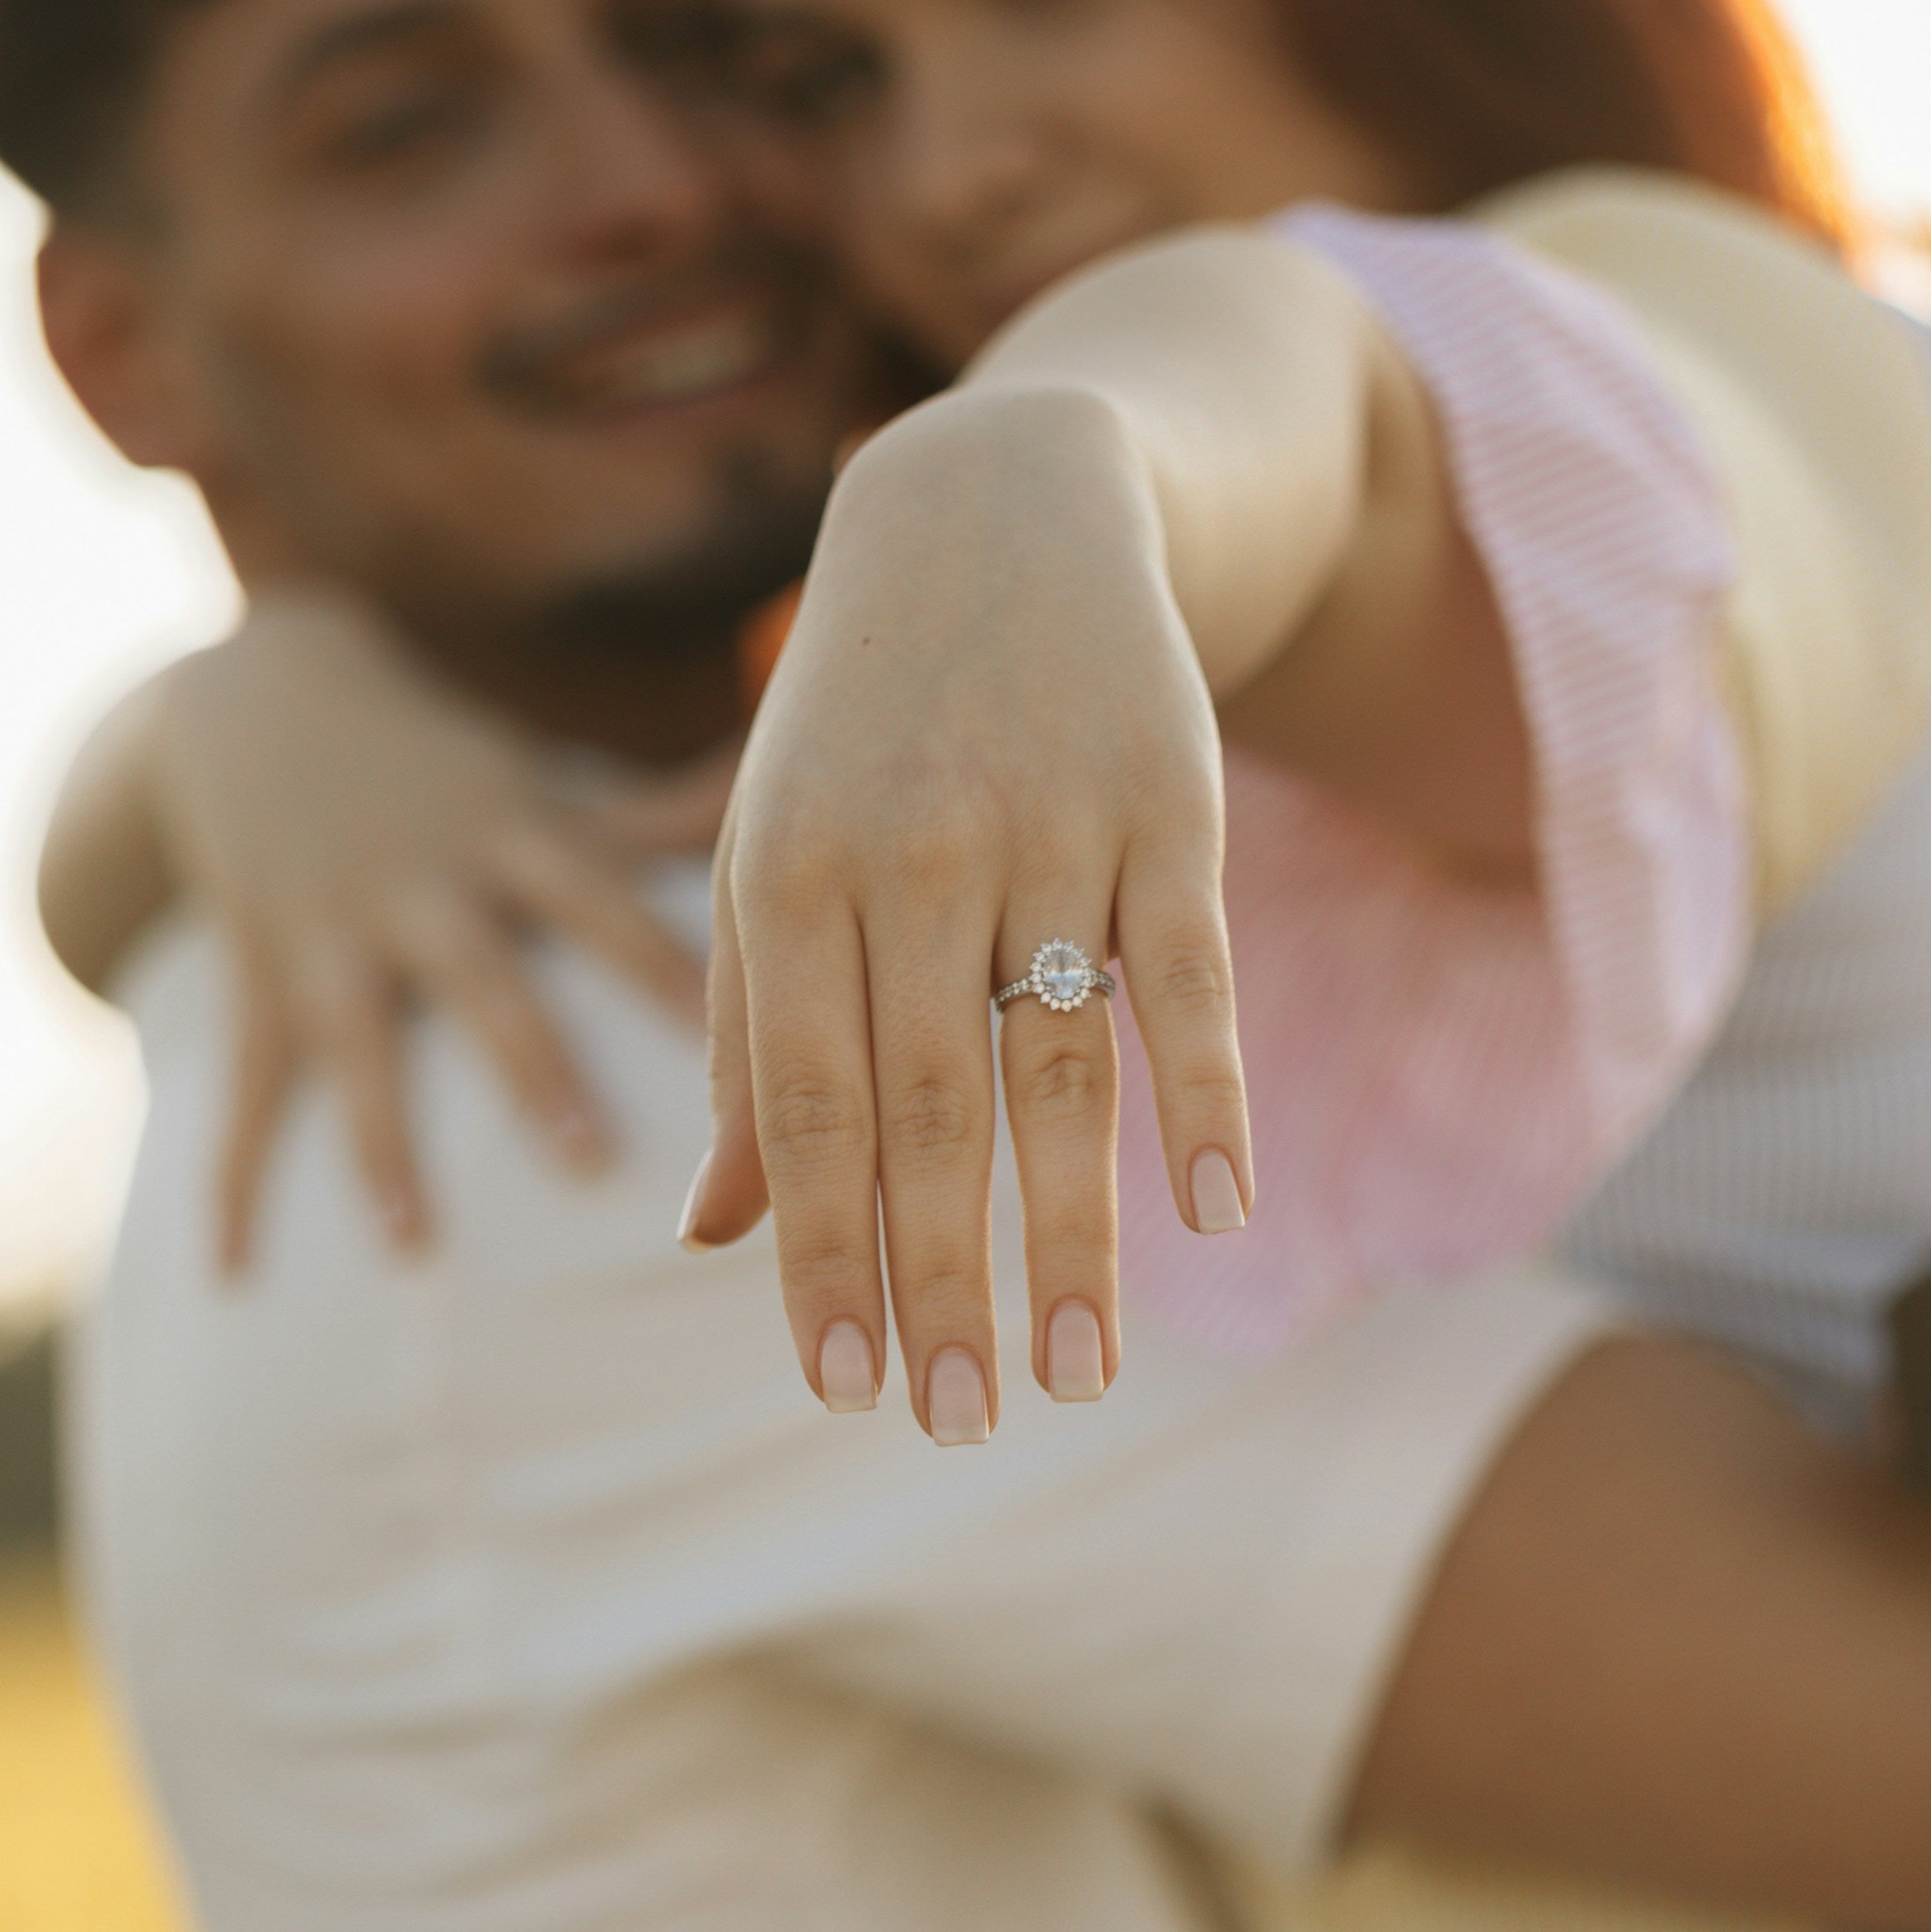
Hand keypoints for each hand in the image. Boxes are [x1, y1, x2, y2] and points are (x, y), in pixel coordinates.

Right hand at [148, 594, 713, 1267]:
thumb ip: (669, 813)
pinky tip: (233, 1274)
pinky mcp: (259, 981)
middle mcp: (423, 890)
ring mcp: (332, 938)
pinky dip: (233, 1183)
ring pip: (361, 1047)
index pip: (603, 904)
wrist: (253, 697)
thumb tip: (798, 770)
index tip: (736, 1043)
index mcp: (510, 840)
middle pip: (486, 982)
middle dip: (535, 1069)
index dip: (663, 968)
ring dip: (384, 1146)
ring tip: (416, 1246)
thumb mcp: (547, 783)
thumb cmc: (447, 770)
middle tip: (595, 1160)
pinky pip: (245, 1091)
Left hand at [684, 388, 1255, 1436]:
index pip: (809, 1110)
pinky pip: (1189, 974)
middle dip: (945, 1286)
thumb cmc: (855, 725)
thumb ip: (752, 1045)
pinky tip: (1217, 1213)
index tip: (844, 1389)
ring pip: (1063, 1068)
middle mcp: (912, 858)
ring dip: (1079, 1238)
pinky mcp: (1170, 804)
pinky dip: (1208, 1094)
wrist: (993, 505)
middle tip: (963, 1425)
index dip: (826, 1256)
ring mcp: (1048, 830)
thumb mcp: (766, 857)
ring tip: (1083, 1377)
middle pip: (932, 1114)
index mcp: (789, 880)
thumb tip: (713, 1238)